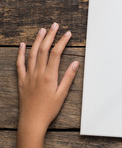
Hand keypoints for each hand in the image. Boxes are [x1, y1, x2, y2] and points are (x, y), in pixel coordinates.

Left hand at [16, 23, 78, 147]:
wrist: (32, 121)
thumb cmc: (48, 109)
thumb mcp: (62, 94)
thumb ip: (68, 77)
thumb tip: (75, 63)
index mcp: (49, 76)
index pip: (56, 54)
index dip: (62, 42)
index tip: (68, 33)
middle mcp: (38, 73)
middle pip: (43, 50)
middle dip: (50, 36)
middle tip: (55, 25)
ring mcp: (28, 76)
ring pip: (32, 54)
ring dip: (37, 40)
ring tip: (42, 30)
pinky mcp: (22, 80)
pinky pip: (20, 64)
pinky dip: (21, 53)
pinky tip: (23, 45)